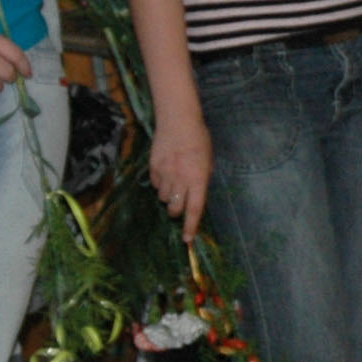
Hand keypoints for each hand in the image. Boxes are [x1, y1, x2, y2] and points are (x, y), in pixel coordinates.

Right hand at [150, 111, 213, 239]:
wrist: (178, 122)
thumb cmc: (199, 140)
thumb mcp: (208, 161)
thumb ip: (203, 179)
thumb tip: (196, 196)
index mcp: (198, 179)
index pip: (195, 209)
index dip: (190, 226)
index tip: (187, 239)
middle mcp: (181, 180)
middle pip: (175, 209)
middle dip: (177, 211)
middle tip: (180, 204)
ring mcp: (165, 174)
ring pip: (163, 198)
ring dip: (169, 196)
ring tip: (175, 180)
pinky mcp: (153, 168)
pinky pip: (155, 184)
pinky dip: (160, 183)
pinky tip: (166, 170)